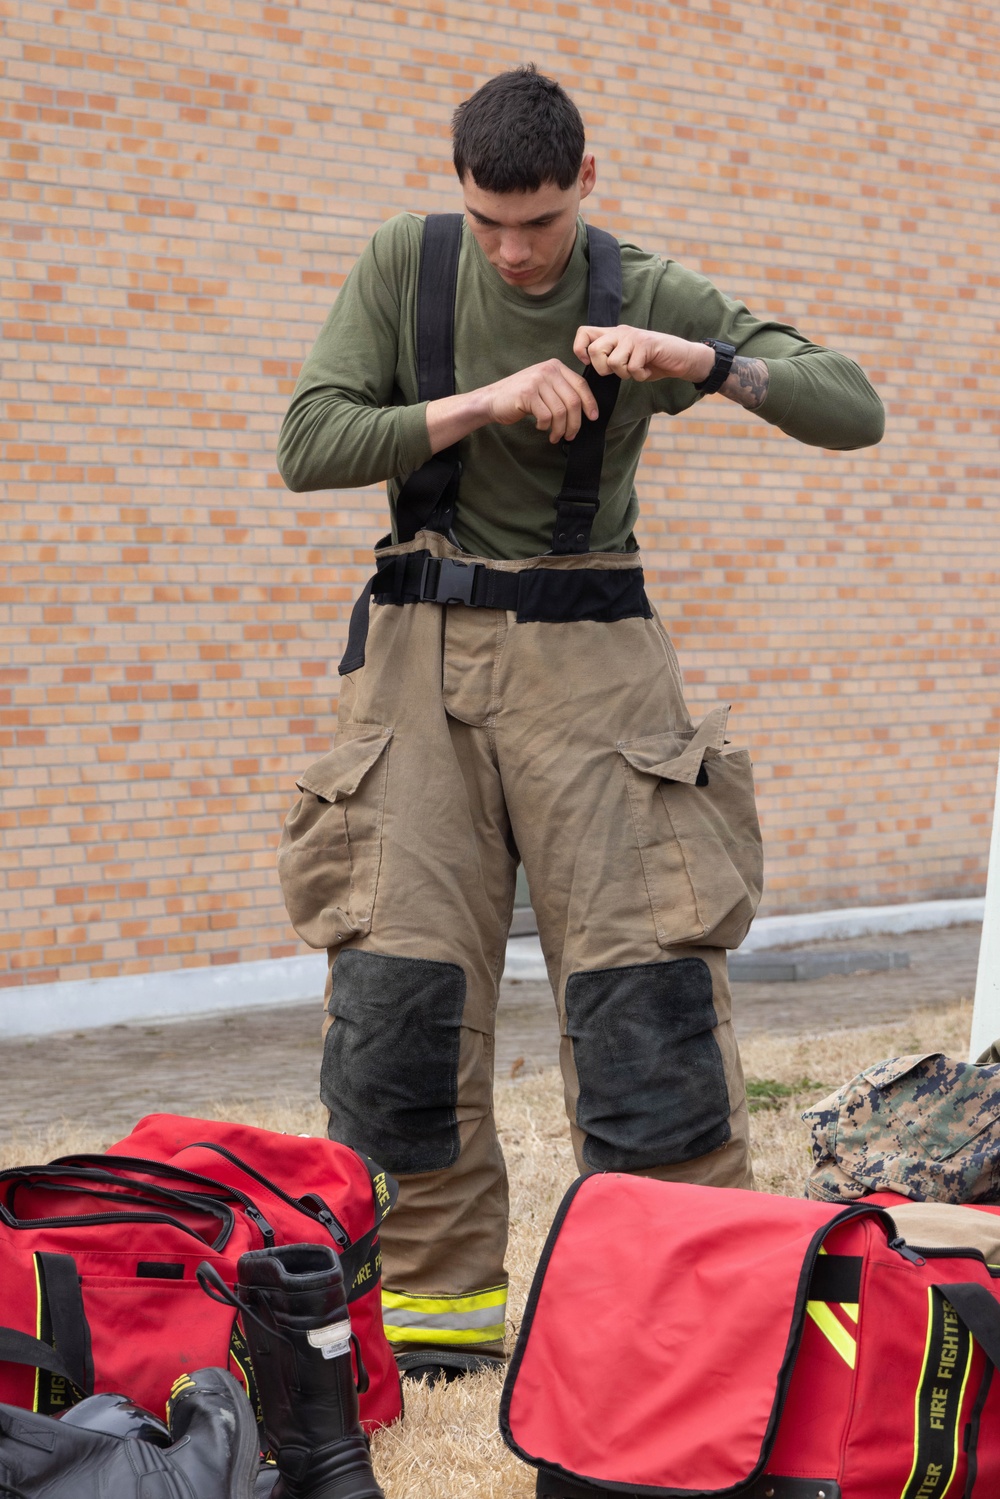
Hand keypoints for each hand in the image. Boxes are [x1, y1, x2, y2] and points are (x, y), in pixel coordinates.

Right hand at [485, 358, 598, 443]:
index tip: (593, 418)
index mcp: (555, 366)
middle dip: (575, 423)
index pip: (581, 385)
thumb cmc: (520, 397)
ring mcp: (537, 380)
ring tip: (555, 436)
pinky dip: (545, 426)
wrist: (492, 399)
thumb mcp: (544, 387)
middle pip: (573, 401)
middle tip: (570, 435)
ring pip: (561, 411)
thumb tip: (585, 410)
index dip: (590, 403)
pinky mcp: (527, 394)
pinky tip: (540, 427)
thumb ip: (561, 391)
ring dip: (560, 429)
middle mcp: (548, 370)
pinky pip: (546, 416)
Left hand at [573, 325, 713, 383]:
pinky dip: (640, 376)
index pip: (583, 332)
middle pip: (595, 350)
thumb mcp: (625, 358)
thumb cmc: (651, 361)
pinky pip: (632, 368)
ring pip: (613, 362)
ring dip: (626, 373)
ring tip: (637, 369)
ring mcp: (633, 337)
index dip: (580, 350)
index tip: (590, 362)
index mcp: (612, 334)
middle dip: (604, 369)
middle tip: (619, 370)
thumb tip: (588, 365)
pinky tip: (647, 369)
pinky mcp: (646, 345)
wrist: (681, 358)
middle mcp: (620, 332)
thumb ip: (608, 357)